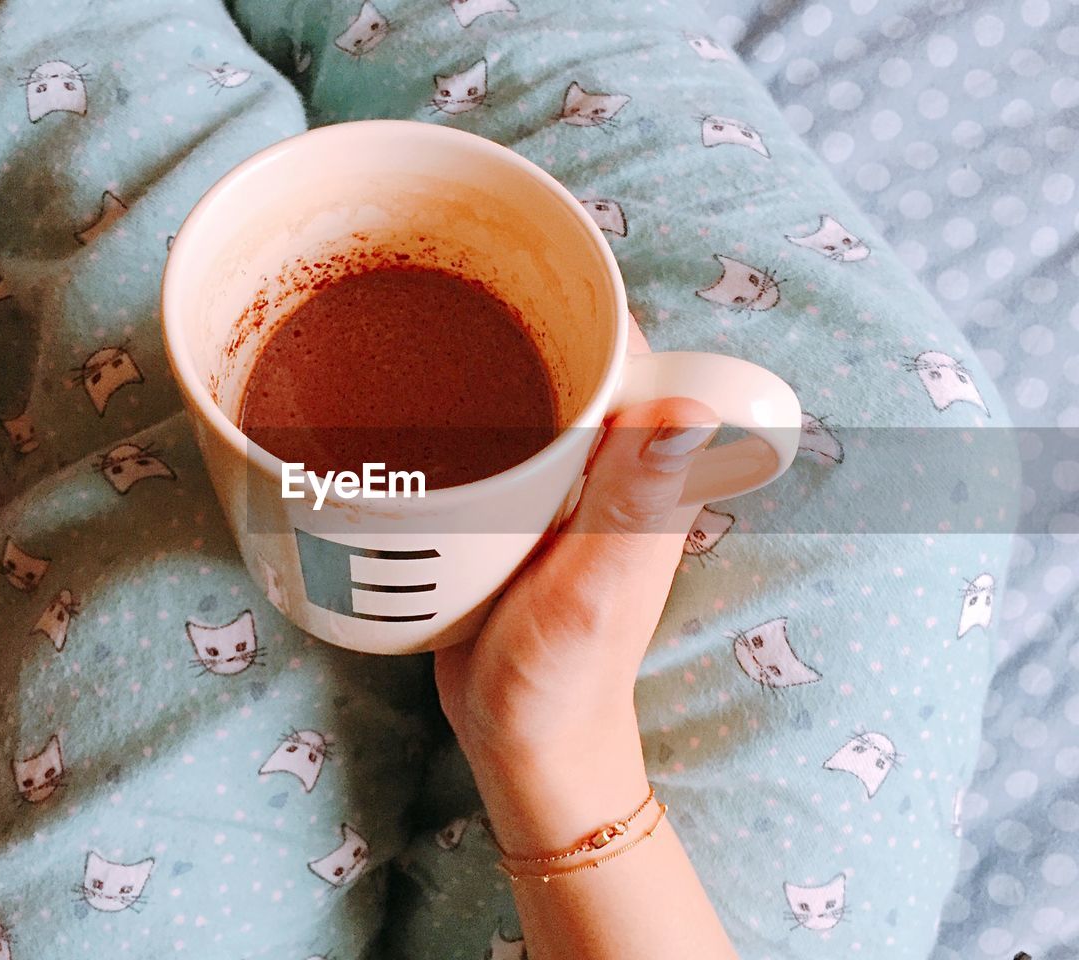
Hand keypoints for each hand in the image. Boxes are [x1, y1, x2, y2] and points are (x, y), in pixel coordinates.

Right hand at [434, 330, 717, 851]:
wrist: (523, 742)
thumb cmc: (562, 679)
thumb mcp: (597, 593)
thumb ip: (636, 504)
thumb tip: (690, 402)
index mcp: (638, 467)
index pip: (625, 349)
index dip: (581, 294)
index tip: (515, 253)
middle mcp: (599, 463)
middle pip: (564, 355)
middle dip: (509, 309)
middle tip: (430, 279)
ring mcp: (548, 485)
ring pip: (518, 391)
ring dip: (472, 355)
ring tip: (401, 322)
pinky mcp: (500, 509)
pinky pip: (483, 438)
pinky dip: (447, 411)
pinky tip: (394, 403)